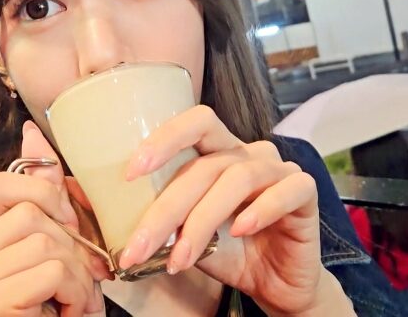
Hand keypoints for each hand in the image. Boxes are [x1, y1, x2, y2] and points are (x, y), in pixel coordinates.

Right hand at [0, 122, 108, 316]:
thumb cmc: (58, 298)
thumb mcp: (58, 240)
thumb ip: (44, 191)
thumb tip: (31, 132)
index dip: (42, 190)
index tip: (69, 217)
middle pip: (31, 214)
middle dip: (72, 245)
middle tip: (83, 276)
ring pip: (45, 242)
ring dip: (78, 274)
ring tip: (77, 299)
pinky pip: (50, 271)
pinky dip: (75, 292)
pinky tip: (68, 311)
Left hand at [119, 105, 328, 315]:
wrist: (279, 284)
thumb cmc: (230, 253)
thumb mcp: (188, 236)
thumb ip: (160, 221)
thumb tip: (103, 215)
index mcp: (219, 153)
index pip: (195, 124)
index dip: (164, 139)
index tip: (130, 173)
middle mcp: (247, 153)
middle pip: (207, 162)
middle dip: (169, 204)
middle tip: (139, 244)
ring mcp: (278, 169)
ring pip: (237, 179)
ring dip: (203, 221)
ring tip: (180, 258)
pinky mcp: (304, 191)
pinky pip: (284, 191)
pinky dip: (259, 210)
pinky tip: (239, 233)